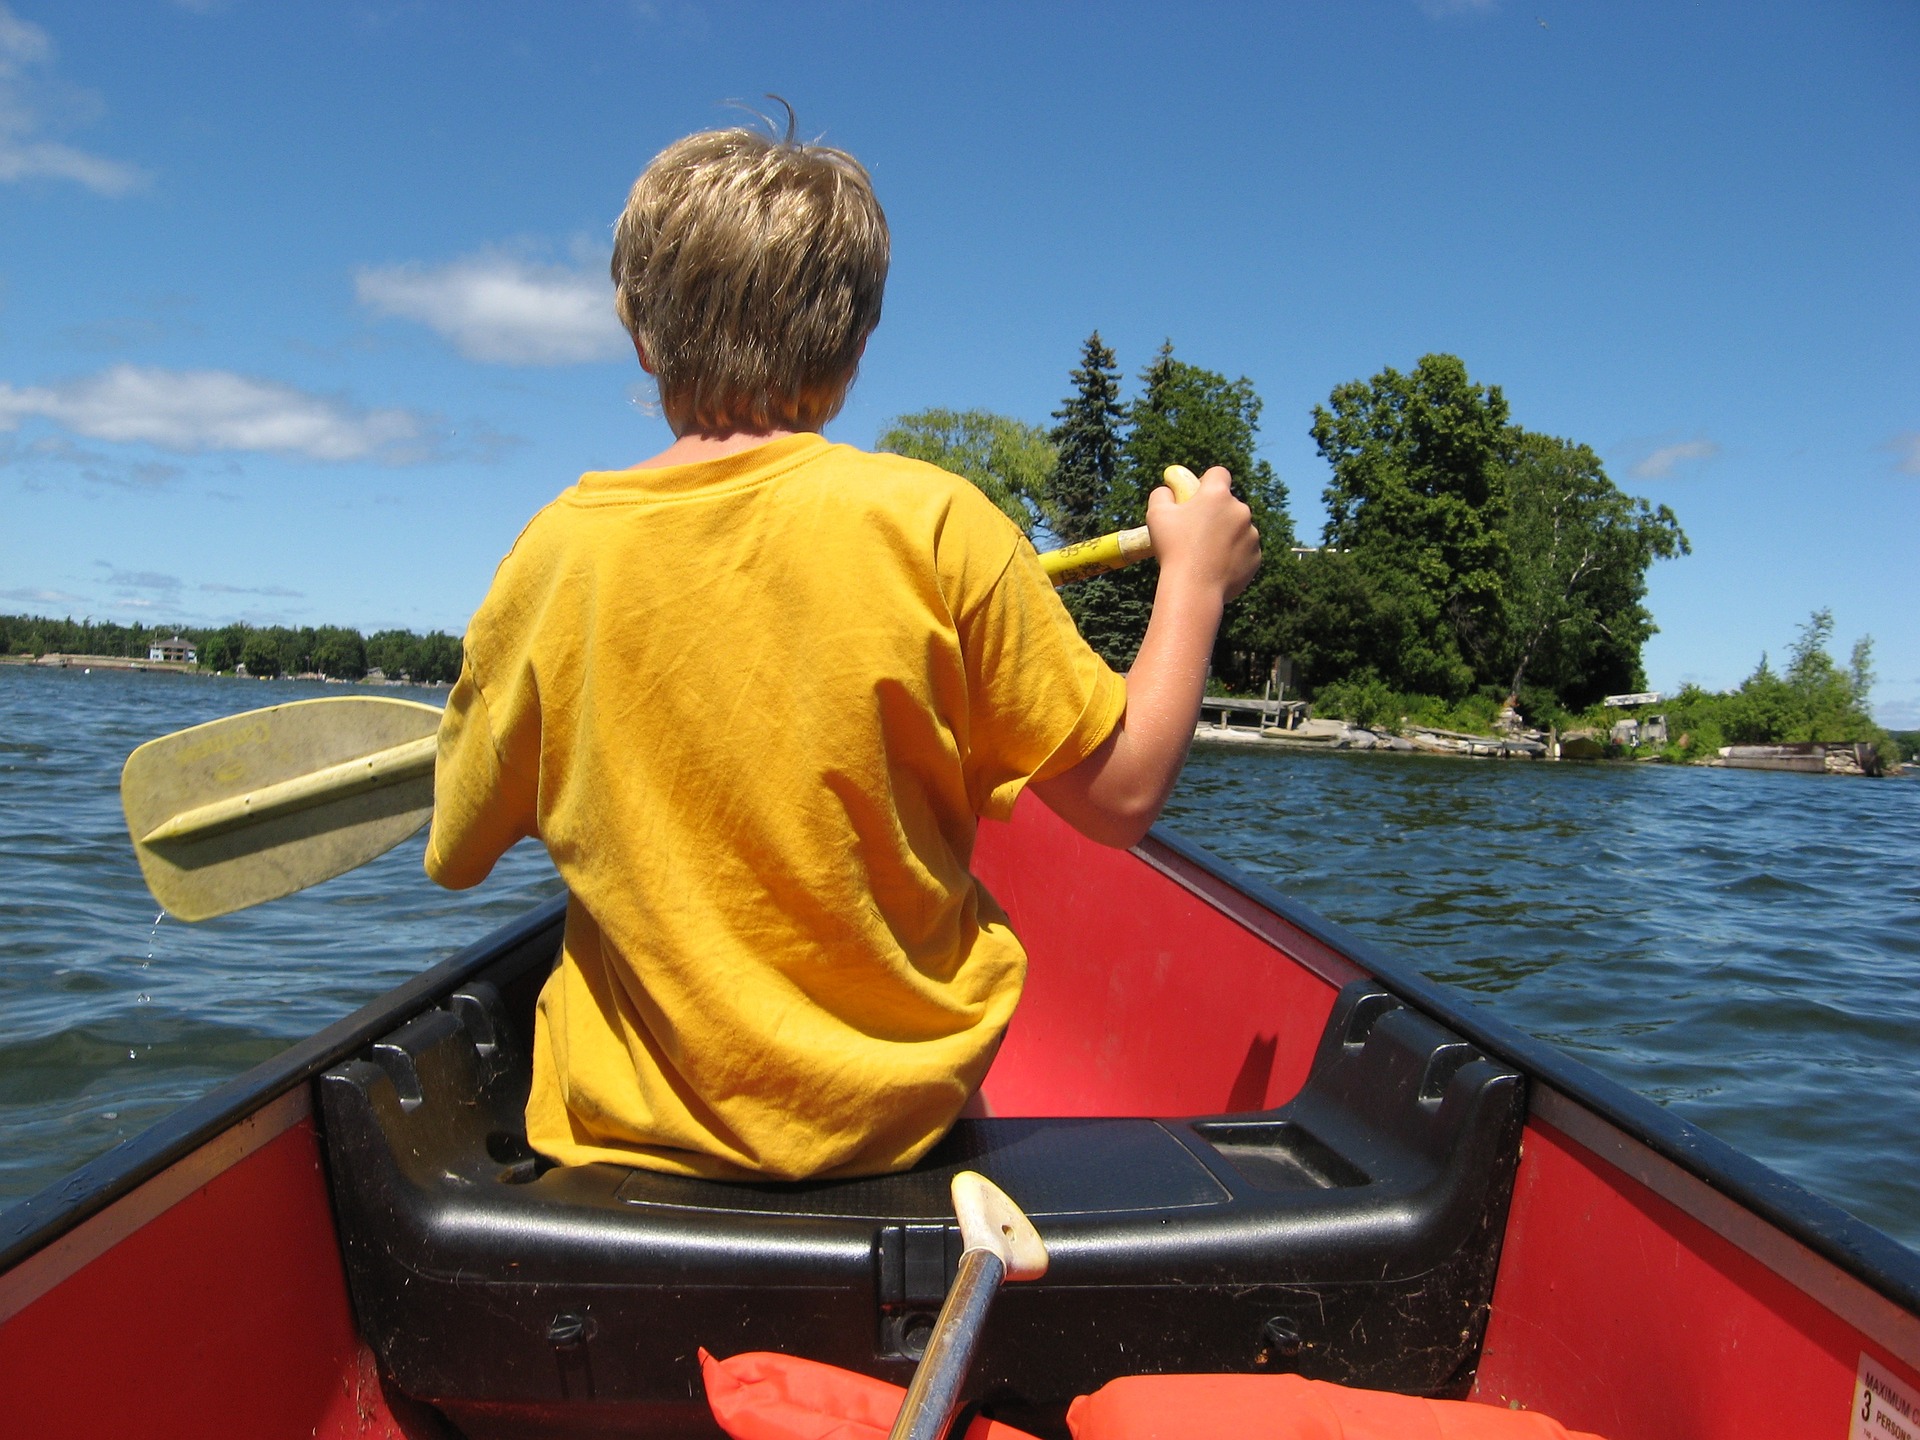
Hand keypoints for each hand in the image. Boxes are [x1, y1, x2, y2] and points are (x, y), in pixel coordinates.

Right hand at [1145, 466, 1260, 601]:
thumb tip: (1168, 489)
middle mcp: (1240, 510)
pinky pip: (1244, 549)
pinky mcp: (1256, 556)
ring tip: (1205, 554)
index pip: (1218, 473)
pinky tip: (1215, 567)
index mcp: (1217, 495)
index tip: (1197, 496)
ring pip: (1238, 528)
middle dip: (1216, 513)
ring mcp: (1252, 534)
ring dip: (1225, 535)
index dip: (1206, 482)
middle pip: (1228, 504)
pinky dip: (1233, 555)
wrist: (1194, 589)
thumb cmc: (1173, 549)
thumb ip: (1162, 494)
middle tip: (1196, 532)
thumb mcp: (1156, 516)